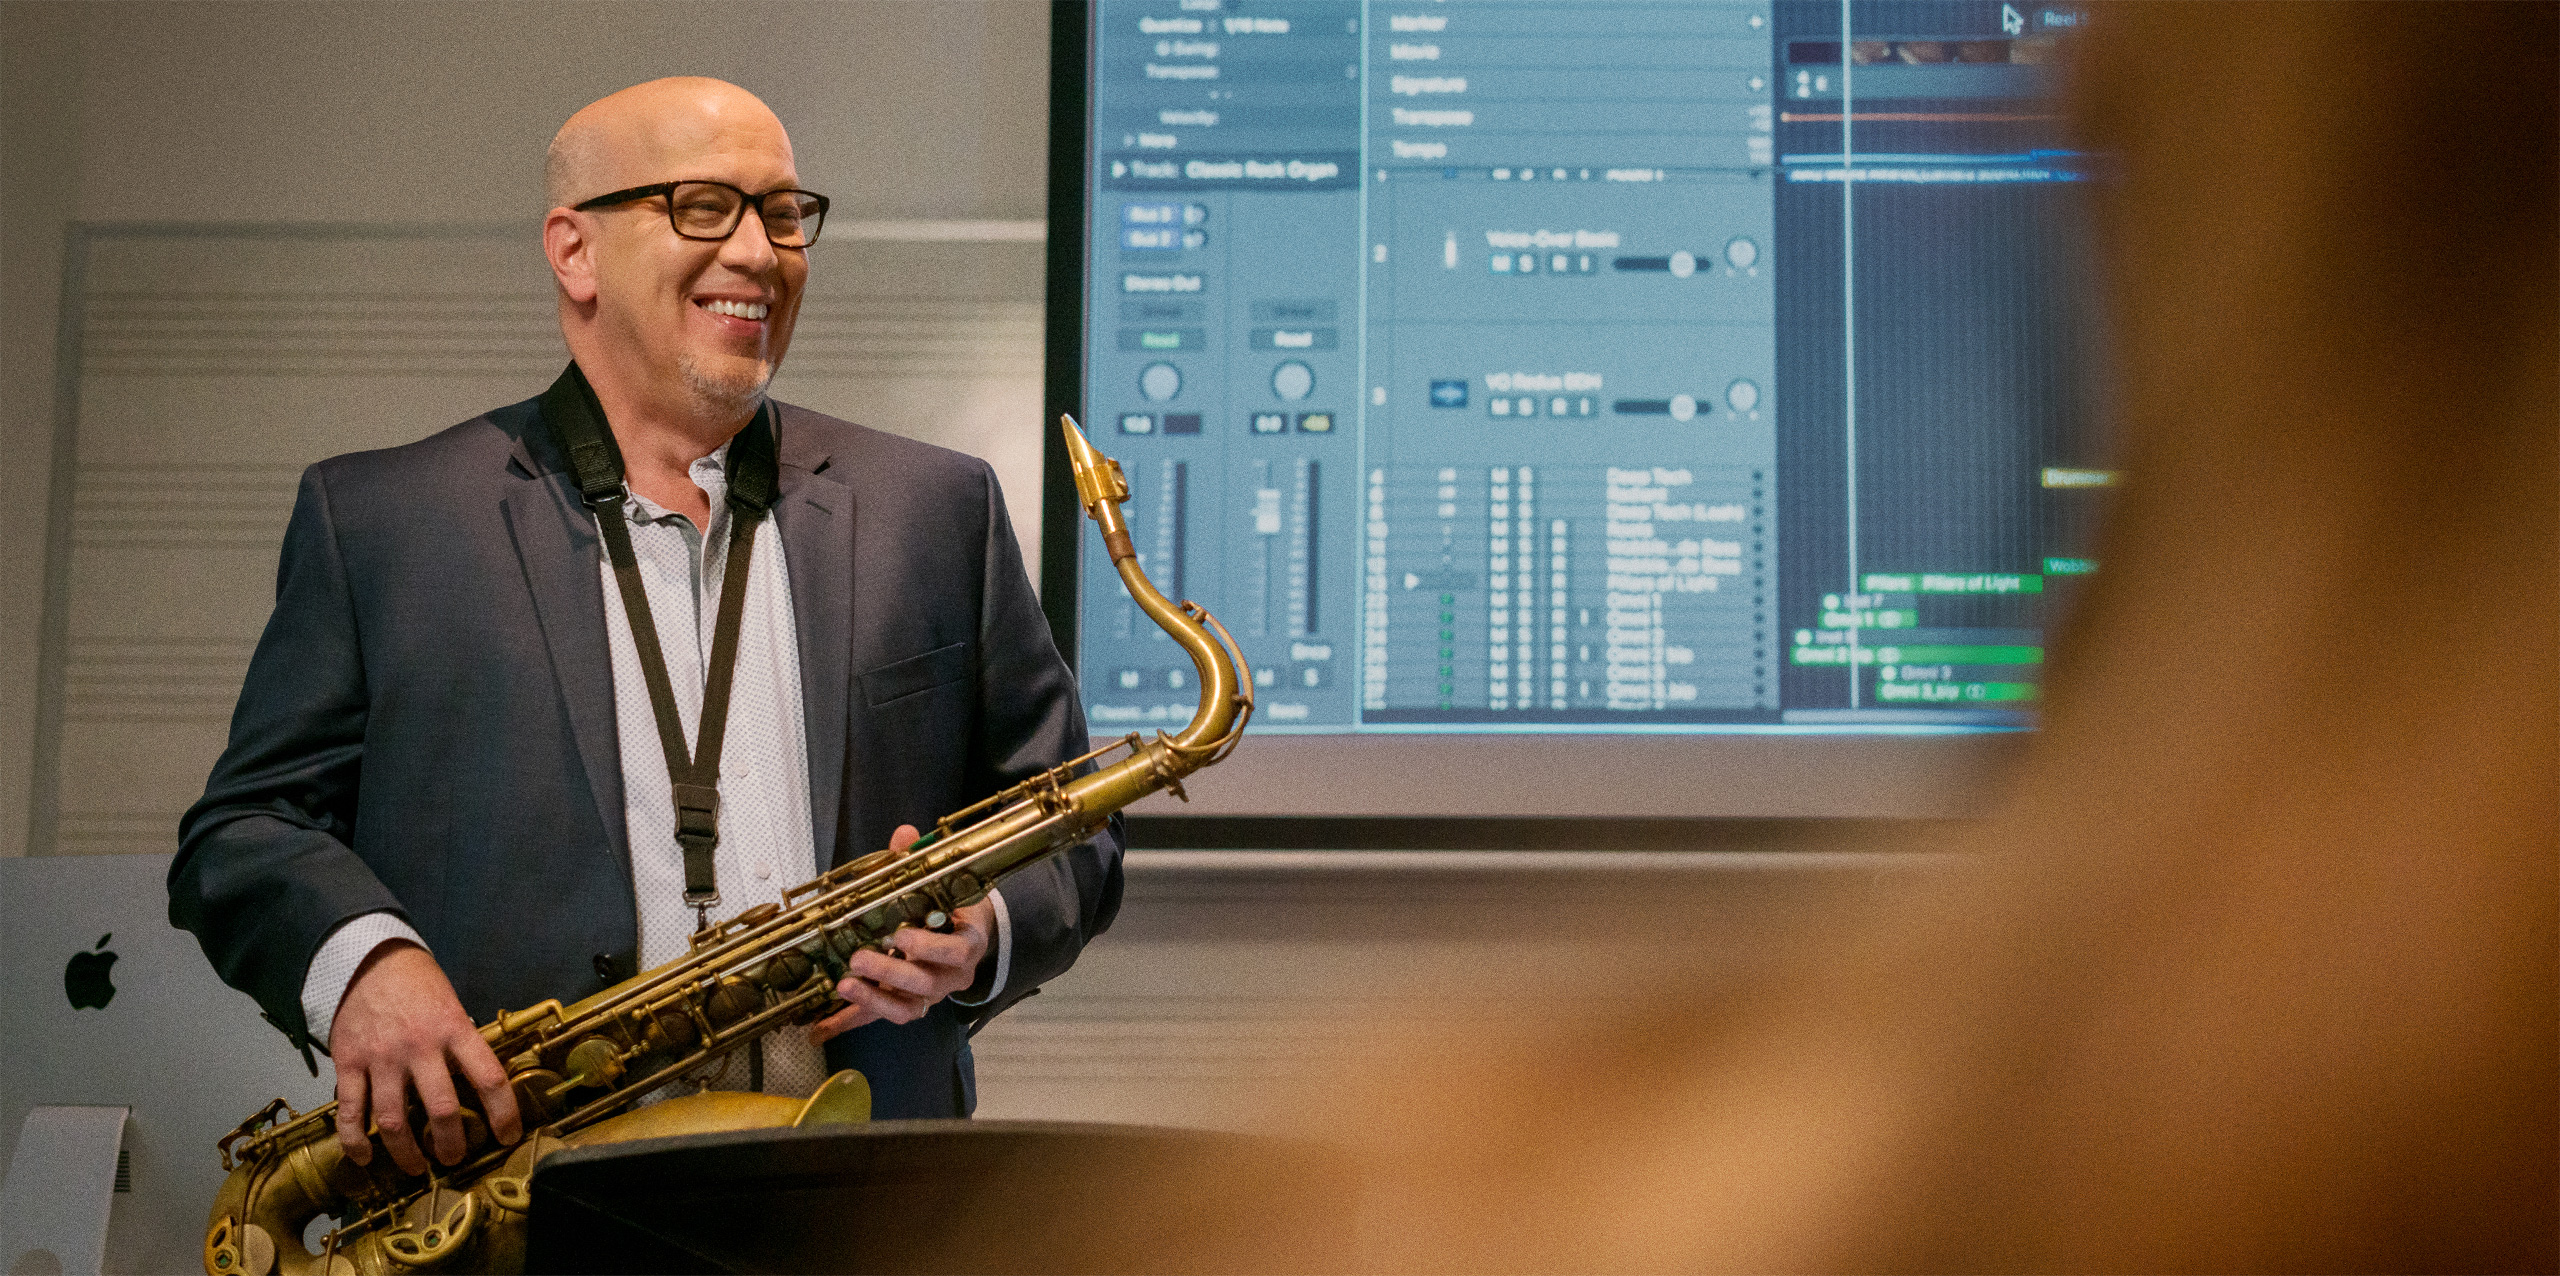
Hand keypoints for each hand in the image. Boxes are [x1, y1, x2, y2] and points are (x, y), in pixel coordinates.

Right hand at [327, 941, 523, 1174]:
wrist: (369, 959)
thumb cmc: (419, 985)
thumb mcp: (453, 1006)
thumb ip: (462, 1045)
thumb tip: (482, 1086)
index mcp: (455, 1030)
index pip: (490, 1078)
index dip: (504, 1114)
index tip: (508, 1137)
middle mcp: (420, 1047)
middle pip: (441, 1109)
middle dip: (452, 1144)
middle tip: (455, 1159)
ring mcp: (382, 1058)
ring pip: (393, 1120)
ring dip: (406, 1153)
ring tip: (417, 1167)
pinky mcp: (349, 1063)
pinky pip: (350, 1111)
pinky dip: (355, 1141)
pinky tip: (364, 1158)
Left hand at [807, 824, 994, 1044]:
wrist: (969, 938)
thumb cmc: (951, 910)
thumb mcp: (941, 886)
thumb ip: (919, 863)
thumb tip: (903, 835)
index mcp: (967, 943)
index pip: (956, 952)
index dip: (930, 947)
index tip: (903, 936)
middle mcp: (951, 976)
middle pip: (926, 984)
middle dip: (891, 973)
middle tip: (860, 958)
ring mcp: (929, 996)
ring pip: (906, 1008)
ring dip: (873, 999)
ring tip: (843, 985)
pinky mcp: (906, 1006)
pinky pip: (879, 1018)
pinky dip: (849, 1023)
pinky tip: (820, 1028)